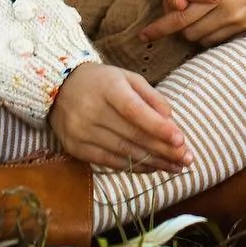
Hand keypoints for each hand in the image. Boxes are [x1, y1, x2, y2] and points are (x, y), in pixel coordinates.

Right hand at [48, 62, 190, 171]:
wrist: (59, 87)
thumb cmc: (102, 81)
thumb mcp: (127, 78)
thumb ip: (151, 97)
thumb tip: (171, 120)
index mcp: (108, 87)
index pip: (135, 111)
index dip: (158, 127)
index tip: (181, 139)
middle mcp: (92, 111)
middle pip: (133, 135)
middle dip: (163, 149)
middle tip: (186, 159)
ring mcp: (81, 132)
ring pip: (124, 152)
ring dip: (153, 162)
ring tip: (175, 167)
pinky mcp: (76, 149)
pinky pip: (109, 162)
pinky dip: (133, 167)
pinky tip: (151, 168)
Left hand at [139, 0, 245, 46]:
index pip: (181, 17)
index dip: (160, 28)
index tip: (144, 34)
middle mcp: (233, 14)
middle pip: (191, 33)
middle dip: (175, 29)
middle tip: (160, 27)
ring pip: (207, 39)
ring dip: (194, 30)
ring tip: (185, 18)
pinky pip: (225, 39)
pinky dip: (213, 32)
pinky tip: (208, 19)